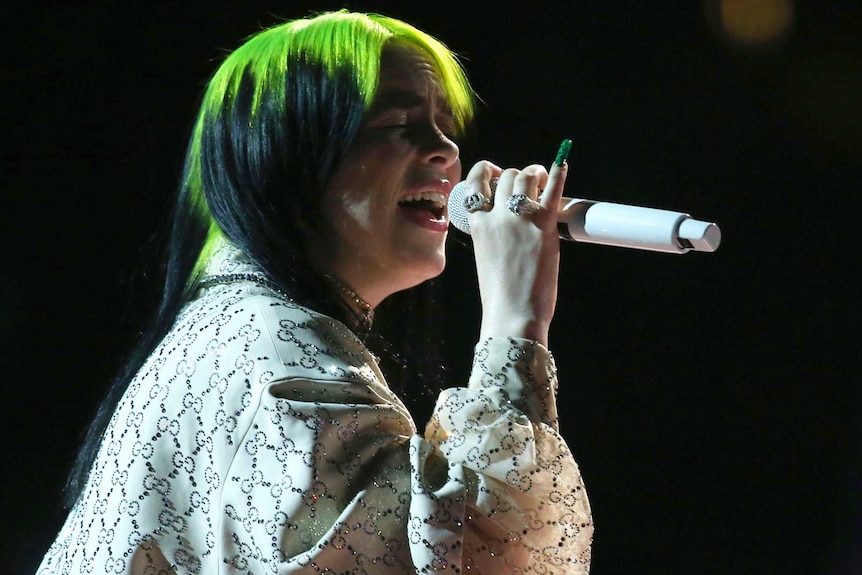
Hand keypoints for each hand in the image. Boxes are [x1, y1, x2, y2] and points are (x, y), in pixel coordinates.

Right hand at [463, 152, 567, 346]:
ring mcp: (520, 219)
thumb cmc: (500, 293)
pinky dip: (559, 171)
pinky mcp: (544, 225)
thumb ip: (492, 233)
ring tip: (542, 179)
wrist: (514, 312)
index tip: (497, 174)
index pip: (476, 182)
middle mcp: (496, 216)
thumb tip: (508, 218)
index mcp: (477, 225)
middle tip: (528, 186)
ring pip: (526, 177)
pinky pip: (553, 189)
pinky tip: (563, 161)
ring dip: (535, 174)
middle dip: (518, 176)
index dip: (487, 171)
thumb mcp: (485, 256)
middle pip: (507, 177)